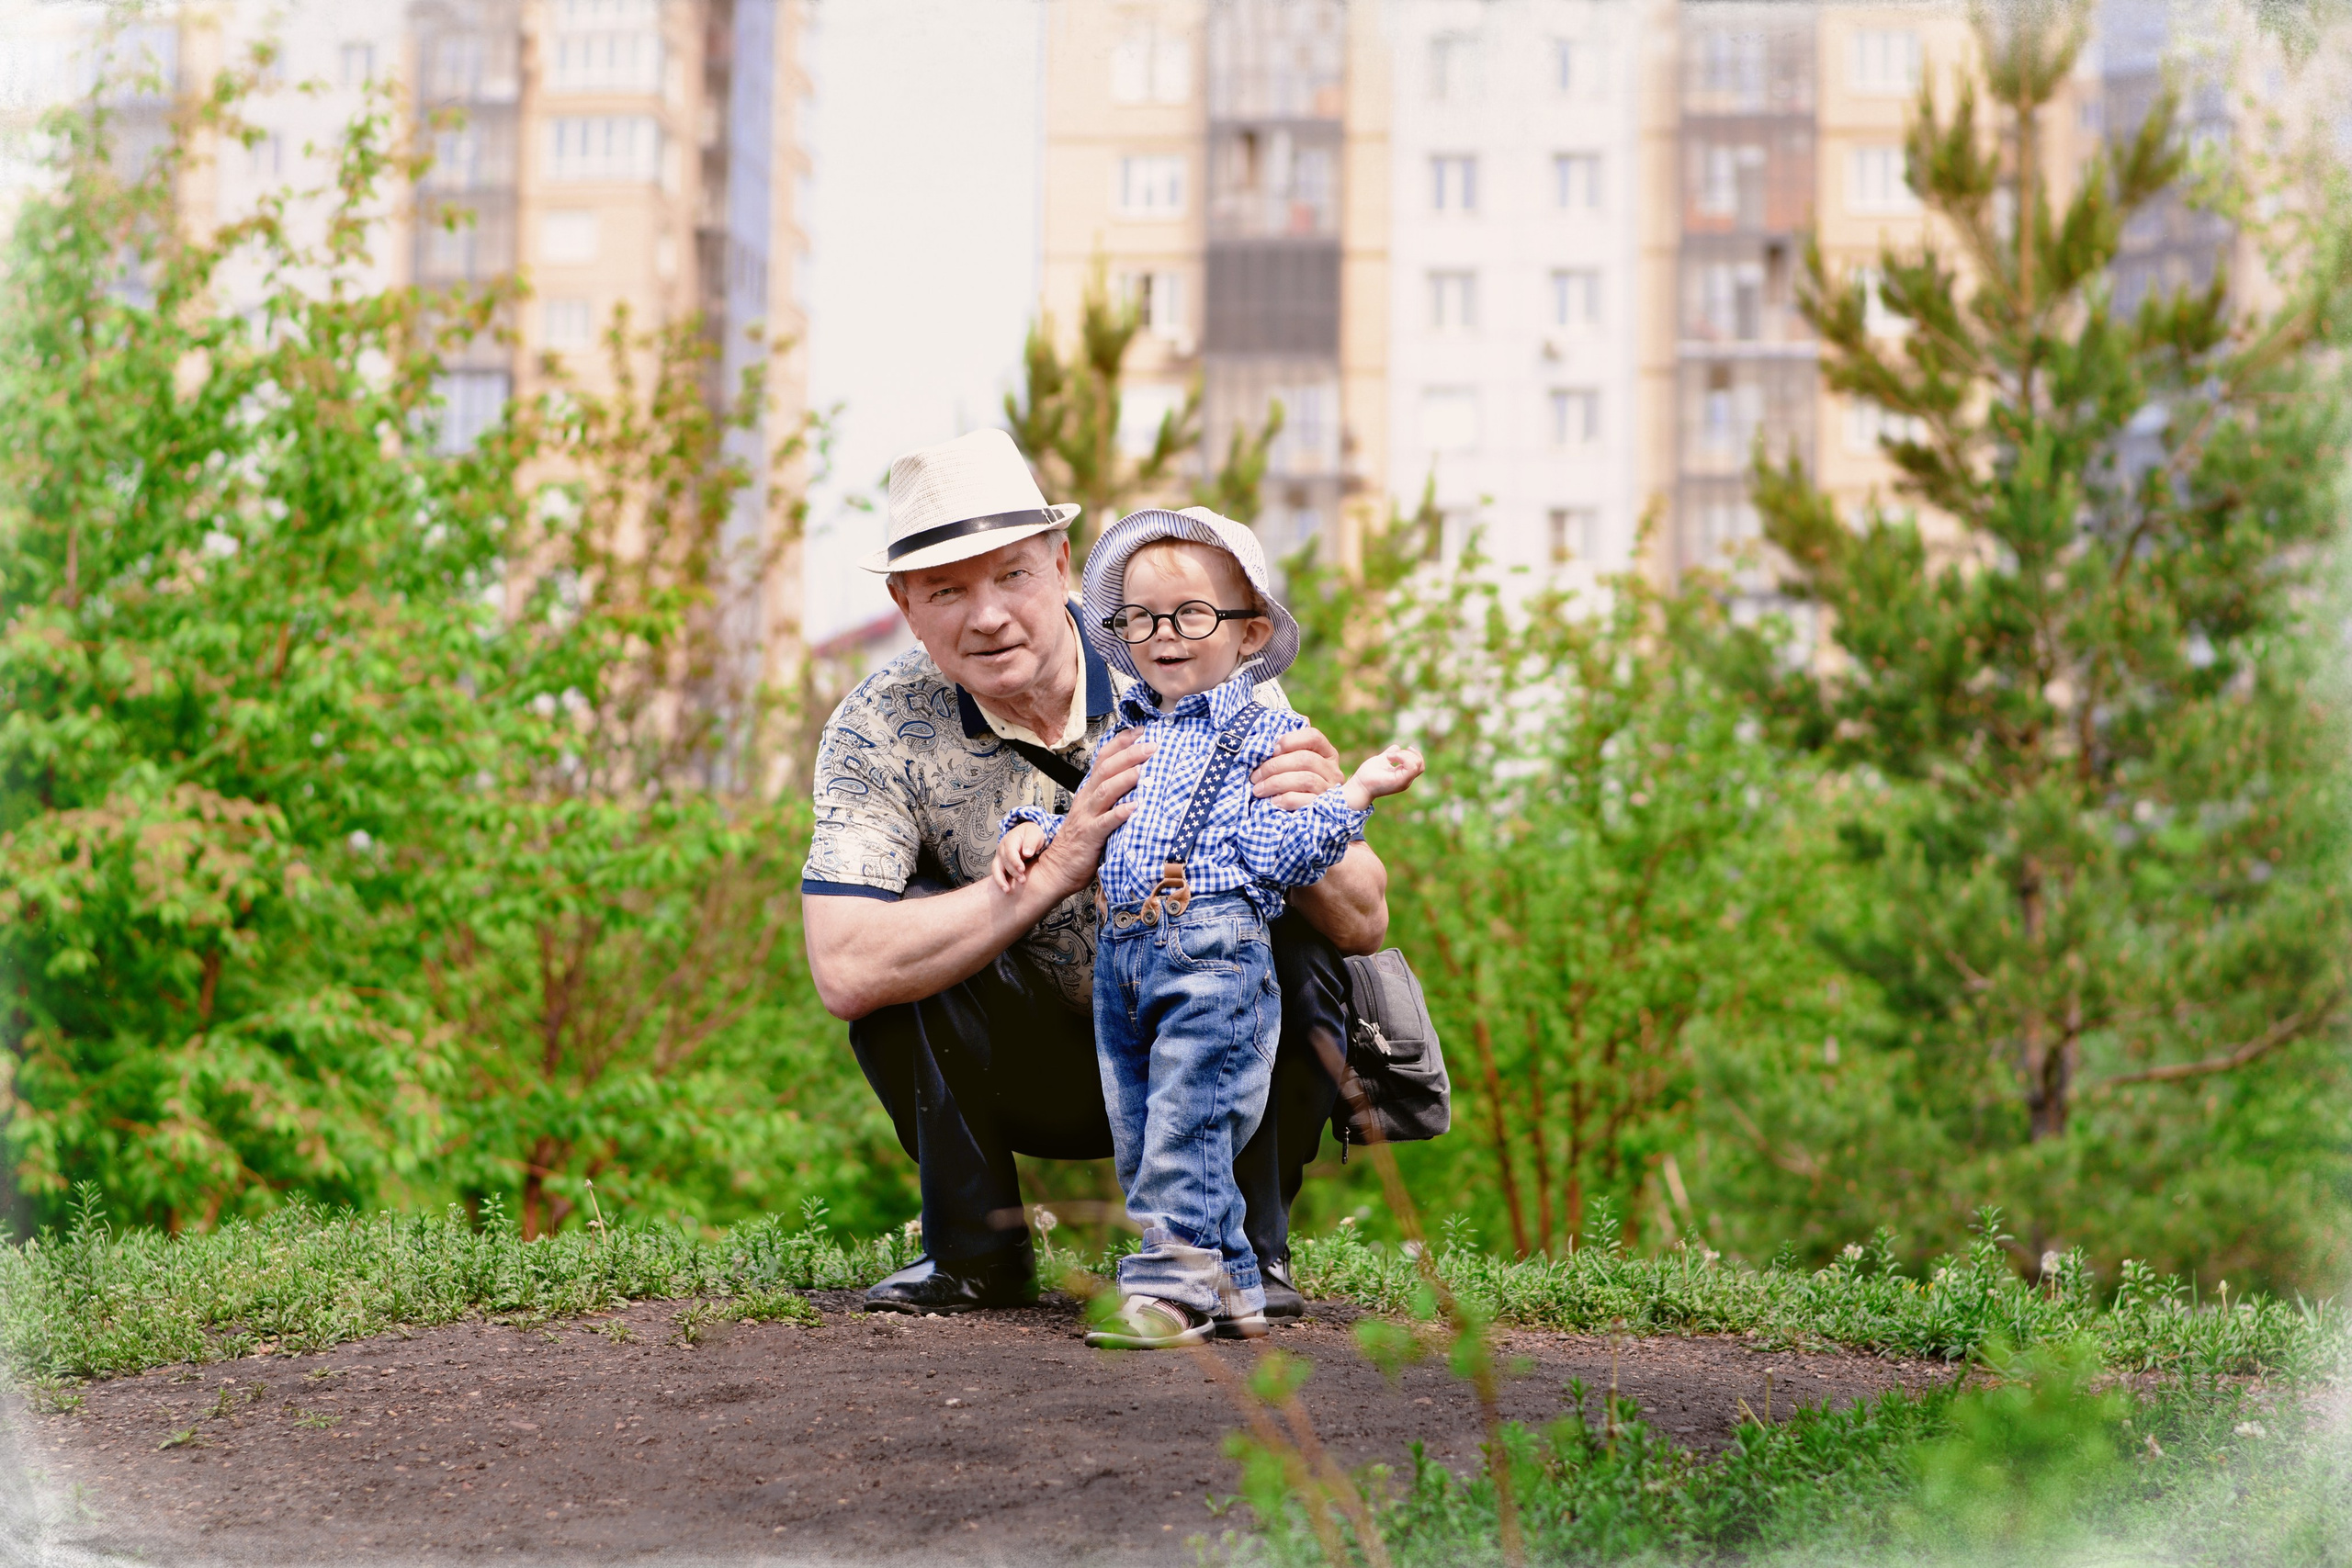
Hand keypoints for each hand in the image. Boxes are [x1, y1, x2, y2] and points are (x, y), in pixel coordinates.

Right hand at [993, 822, 1046, 890]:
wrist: (1028, 834)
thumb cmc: (1033, 834)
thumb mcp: (1035, 833)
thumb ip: (1031, 842)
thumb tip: (1027, 853)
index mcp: (1010, 839)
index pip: (1010, 851)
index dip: (1015, 861)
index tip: (1022, 869)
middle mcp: (1002, 848)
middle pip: (1004, 861)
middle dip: (1013, 872)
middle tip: (1022, 881)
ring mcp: (1000, 856)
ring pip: (996, 869)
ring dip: (1001, 880)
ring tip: (1007, 890)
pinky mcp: (1001, 863)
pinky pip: (997, 873)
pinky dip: (999, 881)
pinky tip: (1005, 890)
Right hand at [1029, 727, 1151, 895]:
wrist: (1056, 868)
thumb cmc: (1080, 842)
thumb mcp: (1096, 812)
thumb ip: (1112, 797)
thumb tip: (1140, 782)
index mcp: (1089, 791)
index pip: (1104, 758)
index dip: (1122, 742)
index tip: (1142, 731)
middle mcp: (1087, 798)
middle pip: (1107, 768)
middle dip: (1130, 754)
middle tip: (1152, 746)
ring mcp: (1087, 816)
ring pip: (1105, 790)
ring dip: (1126, 778)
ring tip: (1144, 770)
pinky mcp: (1090, 835)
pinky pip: (1105, 822)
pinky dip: (1119, 813)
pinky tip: (1134, 807)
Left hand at [1251, 725, 1346, 809]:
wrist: (1309, 821)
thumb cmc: (1294, 785)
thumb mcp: (1295, 766)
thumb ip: (1288, 750)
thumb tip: (1270, 728)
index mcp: (1327, 754)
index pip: (1314, 736)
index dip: (1291, 740)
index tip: (1273, 750)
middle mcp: (1333, 770)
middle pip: (1304, 759)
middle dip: (1274, 766)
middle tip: (1255, 776)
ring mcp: (1331, 790)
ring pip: (1304, 779)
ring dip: (1275, 783)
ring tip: (1258, 790)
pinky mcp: (1324, 809)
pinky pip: (1304, 800)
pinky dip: (1285, 799)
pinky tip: (1273, 801)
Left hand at [1344, 745, 1425, 809]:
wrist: (1360, 785)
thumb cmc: (1367, 774)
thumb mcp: (1381, 760)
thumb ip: (1390, 754)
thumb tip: (1397, 747)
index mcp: (1403, 775)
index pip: (1418, 765)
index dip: (1413, 754)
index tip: (1398, 751)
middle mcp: (1406, 780)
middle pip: (1420, 764)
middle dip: (1409, 754)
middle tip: (1392, 755)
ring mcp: (1404, 782)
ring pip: (1417, 764)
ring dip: (1404, 755)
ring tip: (1389, 757)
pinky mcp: (1400, 782)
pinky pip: (1411, 767)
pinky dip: (1402, 757)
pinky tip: (1389, 757)